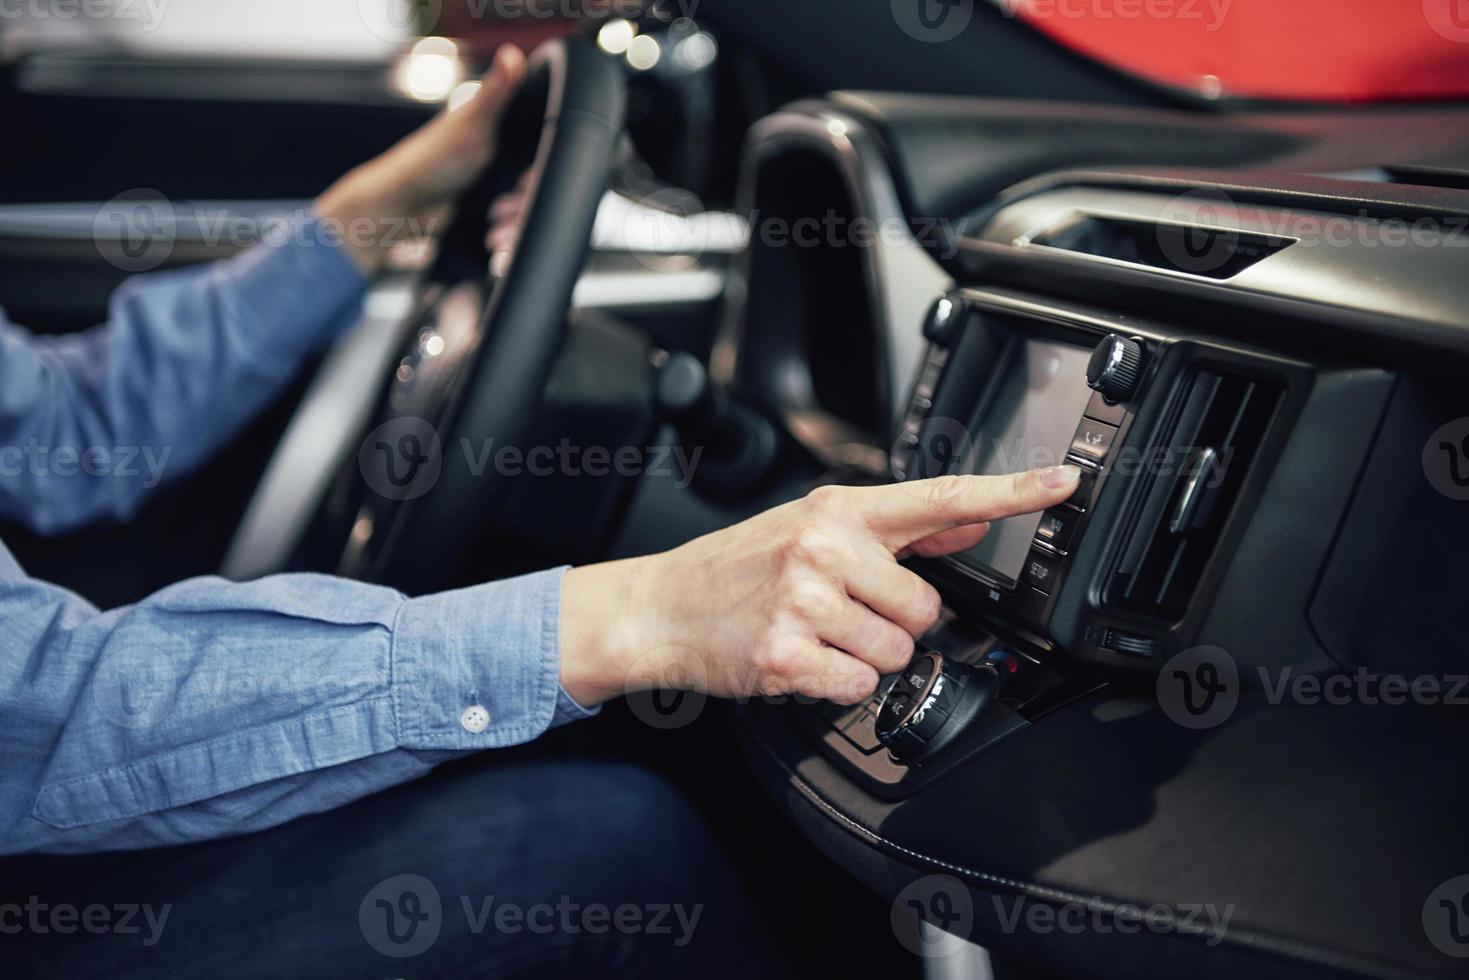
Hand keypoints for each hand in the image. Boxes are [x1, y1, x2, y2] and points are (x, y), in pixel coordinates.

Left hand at [314, 45, 526, 274]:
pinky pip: (510, 234)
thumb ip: (496, 92)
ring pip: (524, 217)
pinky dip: (506, 242)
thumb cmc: (426, 162)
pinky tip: (491, 243)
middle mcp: (500, 163)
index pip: (542, 159)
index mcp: (501, 136)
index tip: (523, 185)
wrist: (397, 209)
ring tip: (494, 236)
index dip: (537, 177)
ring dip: (513, 230)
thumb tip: (512, 53)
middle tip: (499, 211)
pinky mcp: (484, 218)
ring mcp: (493, 192)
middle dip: (522, 209)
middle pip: (536, 192)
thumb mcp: (468, 124)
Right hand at [558, 466, 1080, 706]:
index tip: (1064, 485)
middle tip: (843, 613)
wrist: (665, 606)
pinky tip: (802, 661)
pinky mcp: (785, 653)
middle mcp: (824, 546)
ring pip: (896, 652)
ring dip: (864, 656)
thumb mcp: (816, 528)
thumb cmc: (741, 568)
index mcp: (840, 509)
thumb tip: (971, 516)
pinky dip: (837, 685)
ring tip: (817, 635)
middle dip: (894, 622)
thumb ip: (900, 528)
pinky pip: (858, 685)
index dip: (1011, 493)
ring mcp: (802, 599)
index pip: (940, 497)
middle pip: (926, 607)